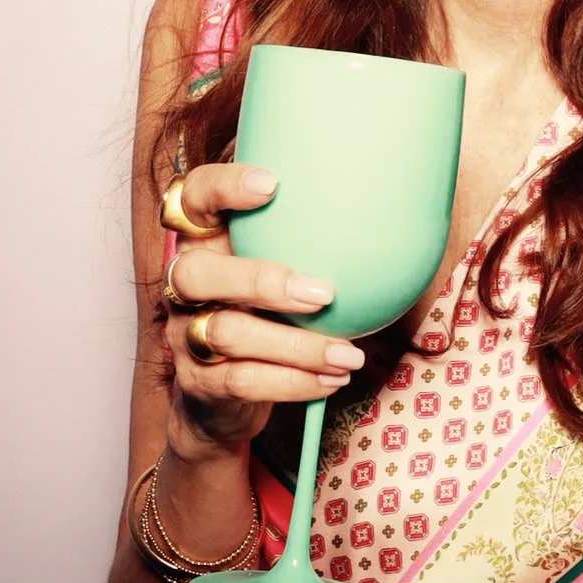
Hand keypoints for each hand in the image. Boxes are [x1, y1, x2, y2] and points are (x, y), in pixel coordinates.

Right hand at [160, 163, 364, 455]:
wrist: (225, 397)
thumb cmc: (270, 313)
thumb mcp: (283, 266)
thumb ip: (311, 237)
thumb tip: (398, 209)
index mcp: (205, 240)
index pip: (194, 196)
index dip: (222, 187)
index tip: (273, 184)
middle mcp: (183, 285)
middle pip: (195, 273)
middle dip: (260, 280)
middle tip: (324, 294)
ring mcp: (184, 336)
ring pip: (226, 333)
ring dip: (296, 345)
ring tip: (349, 355)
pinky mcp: (199, 384)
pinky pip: (243, 381)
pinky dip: (294, 382)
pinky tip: (333, 379)